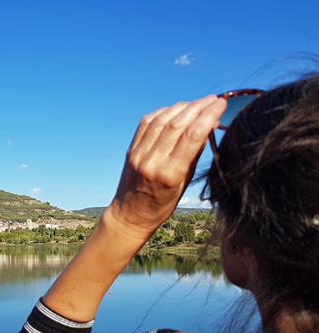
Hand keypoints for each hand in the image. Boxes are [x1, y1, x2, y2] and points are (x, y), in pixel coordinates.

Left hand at [105, 95, 226, 239]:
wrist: (130, 214)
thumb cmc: (162, 204)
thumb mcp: (184, 184)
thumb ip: (194, 155)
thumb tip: (209, 125)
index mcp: (169, 175)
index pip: (192, 137)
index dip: (208, 116)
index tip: (221, 104)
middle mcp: (152, 162)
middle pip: (177, 124)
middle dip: (198, 107)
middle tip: (213, 99)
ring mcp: (139, 154)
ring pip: (162, 120)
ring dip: (182, 106)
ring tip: (198, 102)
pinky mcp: (131, 149)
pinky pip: (147, 123)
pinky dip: (163, 111)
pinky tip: (176, 109)